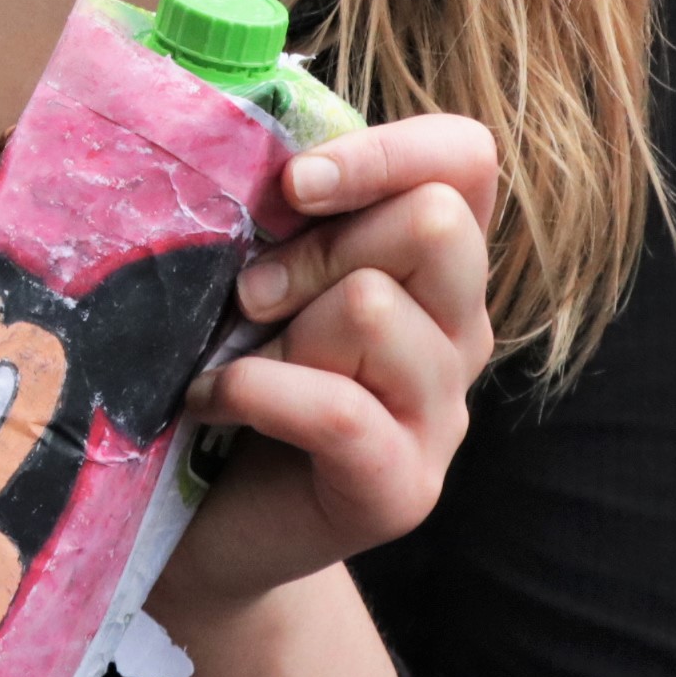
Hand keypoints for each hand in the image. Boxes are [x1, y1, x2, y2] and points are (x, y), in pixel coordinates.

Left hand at [147, 115, 499, 626]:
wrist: (207, 525)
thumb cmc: (232, 369)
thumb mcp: (264, 269)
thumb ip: (288, 211)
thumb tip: (266, 150)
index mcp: (437, 262)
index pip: (468, 159)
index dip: (385, 152)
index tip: (294, 184)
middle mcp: (460, 331)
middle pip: (434, 224)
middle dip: (319, 247)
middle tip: (252, 297)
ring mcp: (442, 416)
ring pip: (375, 309)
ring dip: (281, 332)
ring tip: (238, 364)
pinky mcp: (404, 488)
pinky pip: (335, 407)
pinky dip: (252, 392)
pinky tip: (212, 404)